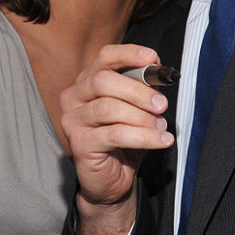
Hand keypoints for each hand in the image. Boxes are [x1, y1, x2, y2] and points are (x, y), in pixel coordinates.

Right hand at [60, 44, 172, 234]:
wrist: (111, 181)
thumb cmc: (123, 141)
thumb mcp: (135, 110)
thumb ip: (141, 89)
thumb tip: (159, 73)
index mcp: (86, 82)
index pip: (104, 57)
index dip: (128, 54)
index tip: (153, 58)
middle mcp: (74, 97)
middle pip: (103, 81)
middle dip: (138, 91)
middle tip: (161, 104)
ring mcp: (73, 120)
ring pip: (109, 108)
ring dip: (142, 117)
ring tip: (161, 127)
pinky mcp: (79, 143)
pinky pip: (114, 134)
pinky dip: (143, 136)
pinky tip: (161, 140)